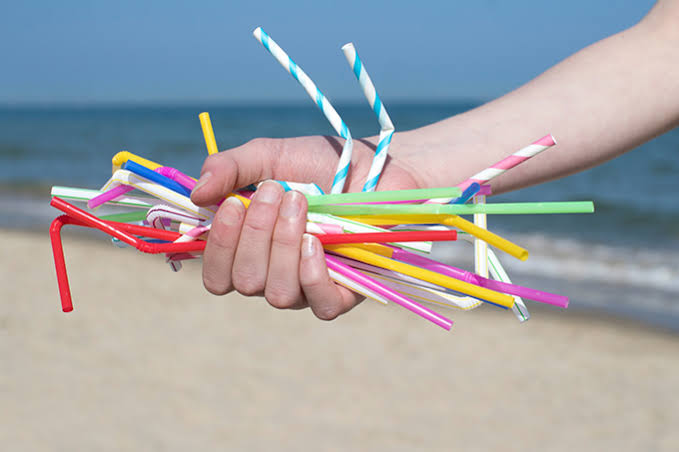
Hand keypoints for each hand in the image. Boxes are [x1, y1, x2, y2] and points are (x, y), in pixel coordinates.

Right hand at [190, 135, 420, 319]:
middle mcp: (274, 274)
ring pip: (277, 294)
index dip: (218, 248)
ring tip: (300, 204)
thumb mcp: (269, 156)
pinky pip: (320, 306)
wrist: (375, 164)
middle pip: (245, 282)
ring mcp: (308, 286)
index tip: (232, 204)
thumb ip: (229, 168)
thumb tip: (196, 194)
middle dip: (256, 234)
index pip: (217, 276)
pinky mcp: (345, 292)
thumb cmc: (318, 163)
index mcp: (250, 250)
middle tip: (277, 192)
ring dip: (283, 246)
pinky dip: (312, 275)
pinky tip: (316, 242)